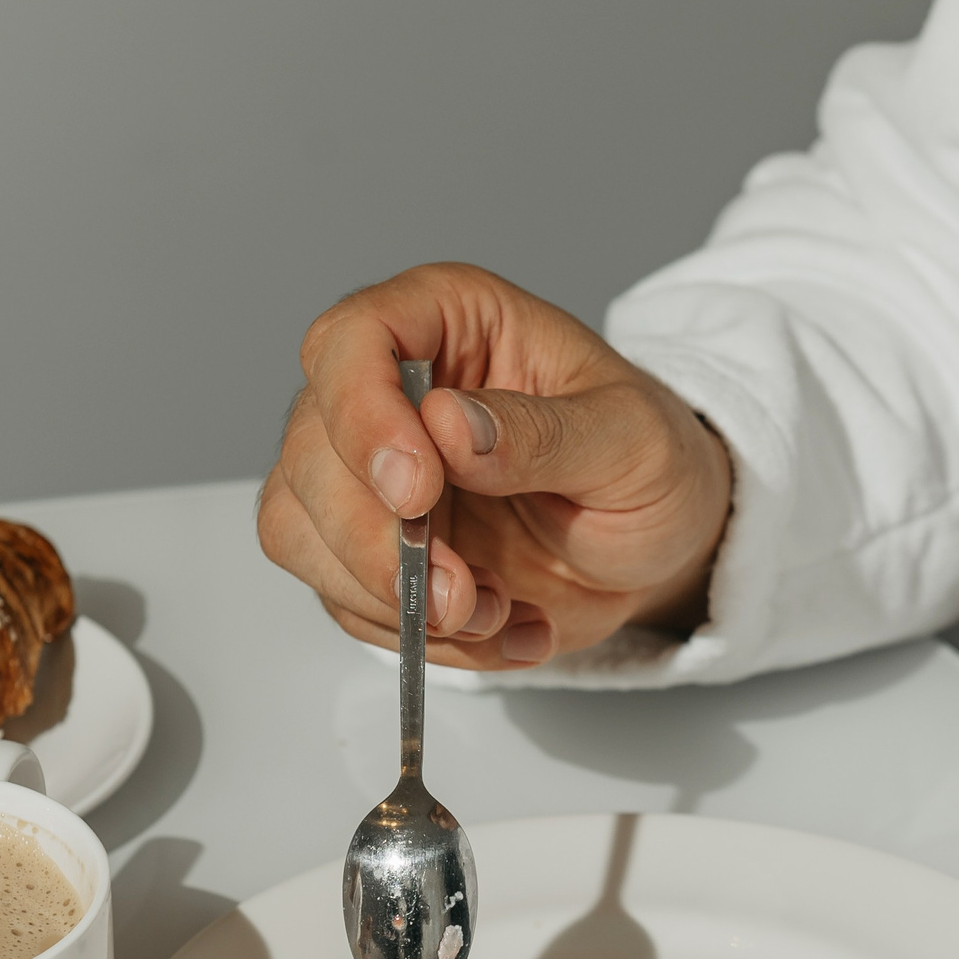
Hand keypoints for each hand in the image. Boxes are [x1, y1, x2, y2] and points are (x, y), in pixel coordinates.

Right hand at [257, 263, 732, 669]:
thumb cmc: (651, 464)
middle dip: (377, 542)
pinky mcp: (370, 550)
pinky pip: (346, 600)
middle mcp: (390, 391)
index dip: (363, 414)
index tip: (416, 491)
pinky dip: (420, 637)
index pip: (354, 339)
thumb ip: (544, 432)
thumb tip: (448, 425)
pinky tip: (502, 629)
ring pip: (300, 530)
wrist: (657, 544)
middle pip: (310, 450)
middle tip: (462, 594)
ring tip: (495, 615)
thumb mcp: (632, 440)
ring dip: (389, 597)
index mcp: (450, 321)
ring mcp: (369, 475)